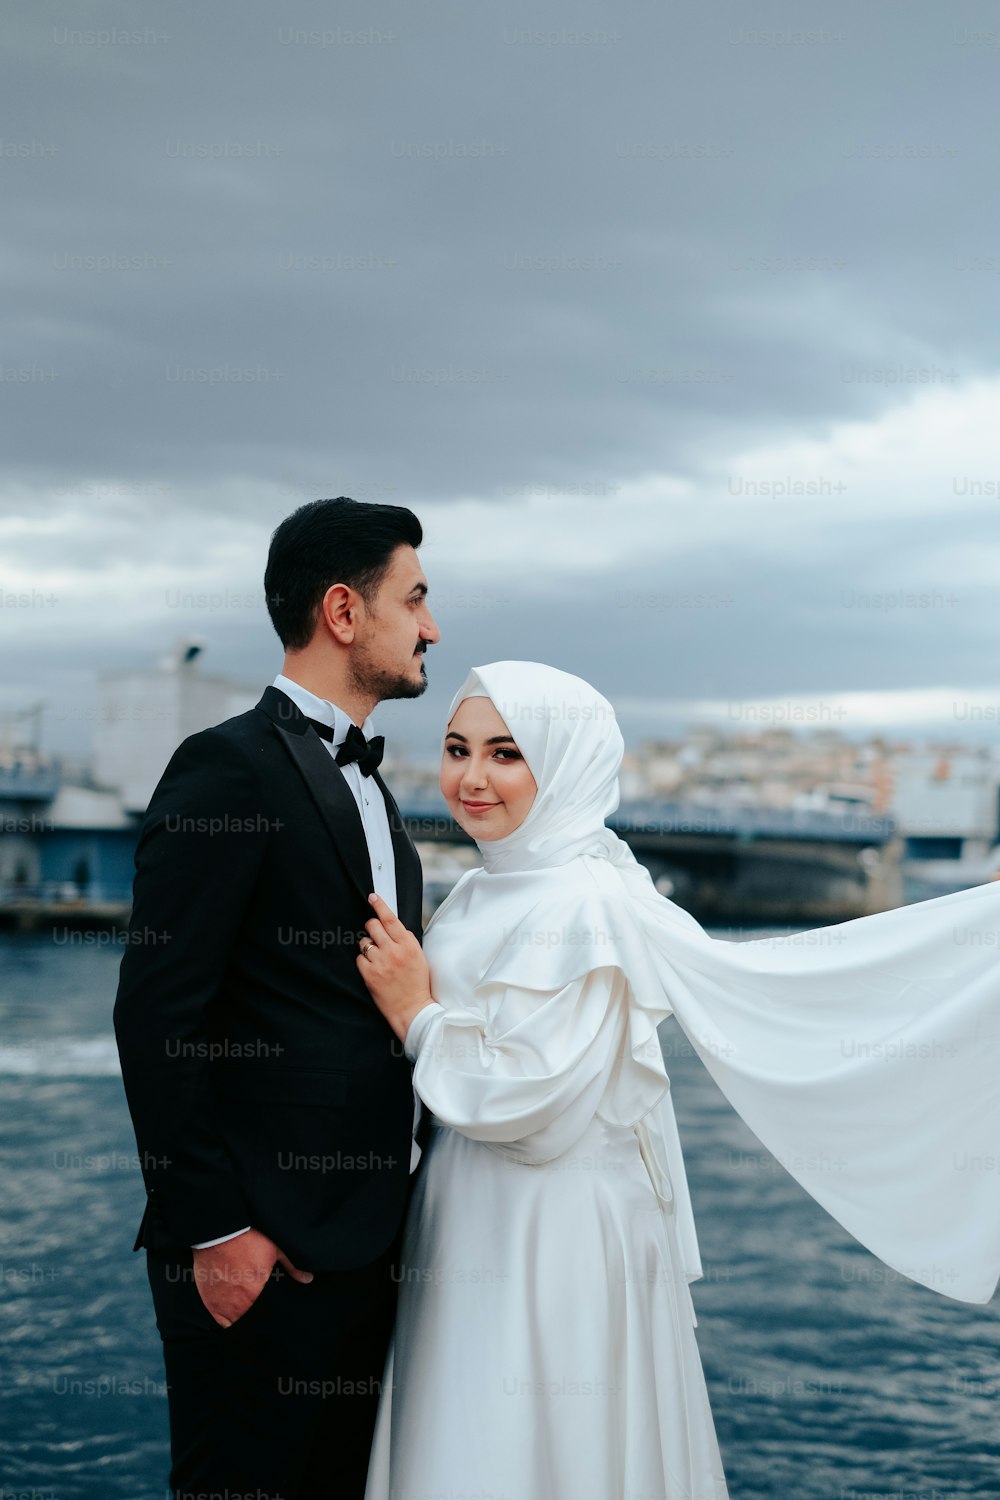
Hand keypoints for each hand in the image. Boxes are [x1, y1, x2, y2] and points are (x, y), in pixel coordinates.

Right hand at [192, 1228, 312, 1327]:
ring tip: (240, 1304)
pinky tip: (228, 1307)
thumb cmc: (249, 1240)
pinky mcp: (210, 1301)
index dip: (264, 1312)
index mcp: (258, 1293)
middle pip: (248, 1319)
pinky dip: (223, 1316)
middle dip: (252, 1314)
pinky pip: (219, 1320)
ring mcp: (223, 1304)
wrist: (220, 1233)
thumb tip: (308, 1279)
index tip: (264, 1307)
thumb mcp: (275, 1250)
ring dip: (238, 1316)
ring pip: (233, 1322)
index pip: (263, 1314)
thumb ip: (292, 1267)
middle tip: (252, 1303)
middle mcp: (240, 1303)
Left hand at [357, 893, 435, 1042]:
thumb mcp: (419, 956)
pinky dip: (364, 961)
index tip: (372, 897)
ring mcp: (380, 963)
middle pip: (372, 926)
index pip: (390, 919)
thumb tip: (393, 926)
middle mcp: (393, 951)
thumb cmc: (417, 983)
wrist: (412, 1008)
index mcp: (407, 945)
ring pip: (364, 942)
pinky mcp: (369, 974)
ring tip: (377, 956)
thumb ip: (406, 940)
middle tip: (376, 936)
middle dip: (372, 928)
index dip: (380, 905)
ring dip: (368, 946)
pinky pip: (359, 958)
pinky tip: (374, 967)